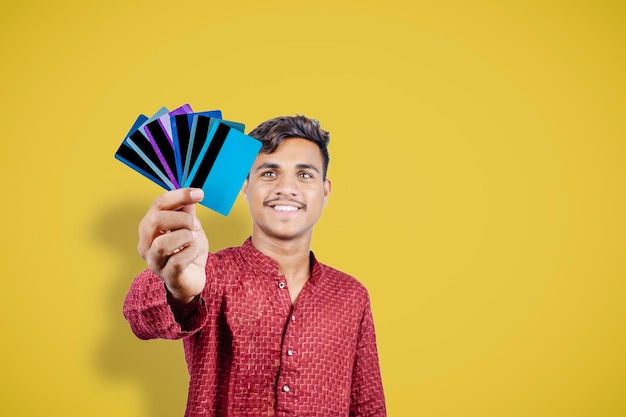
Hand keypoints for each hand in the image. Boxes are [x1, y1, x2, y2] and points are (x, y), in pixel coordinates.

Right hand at [137, 188, 208, 303]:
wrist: (192, 279)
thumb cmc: (187, 251)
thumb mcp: (189, 227)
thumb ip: (187, 211)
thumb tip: (191, 192)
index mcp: (150, 226)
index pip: (159, 204)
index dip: (179, 196)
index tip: (199, 194)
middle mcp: (146, 243)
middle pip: (156, 220)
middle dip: (182, 219)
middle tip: (196, 225)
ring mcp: (154, 261)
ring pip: (163, 243)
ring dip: (185, 237)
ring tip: (193, 239)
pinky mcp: (167, 276)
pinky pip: (177, 261)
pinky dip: (191, 253)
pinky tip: (194, 252)